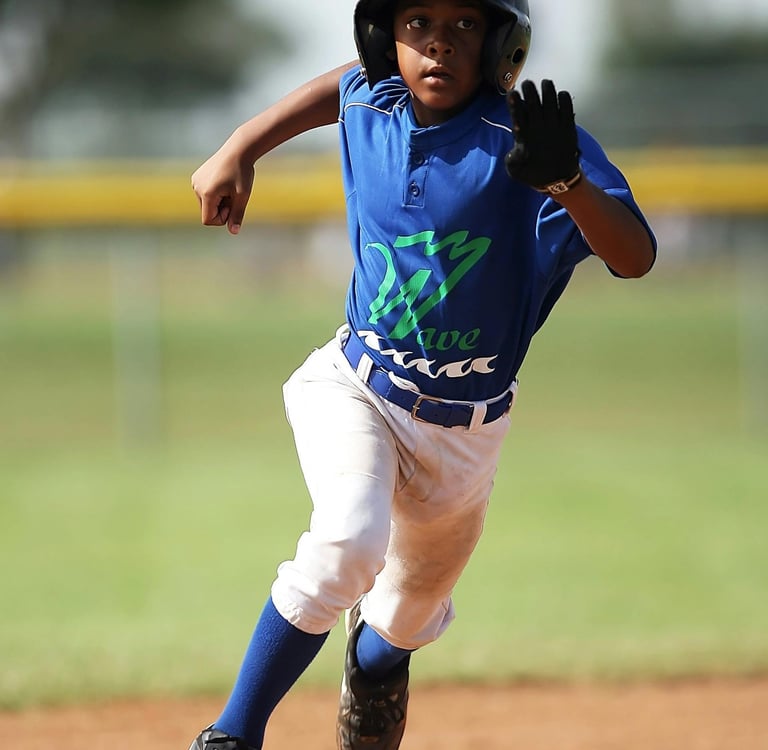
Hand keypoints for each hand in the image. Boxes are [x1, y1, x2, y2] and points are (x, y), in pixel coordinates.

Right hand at [191, 139, 254, 234]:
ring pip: (206, 204)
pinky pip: (205, 194)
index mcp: (206, 193)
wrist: (238, 150)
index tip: (232, 206)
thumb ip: (237, 215)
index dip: (222, 219)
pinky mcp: (197, 177)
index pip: (208, 220)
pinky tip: (224, 182)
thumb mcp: (242, 196)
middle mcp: (197, 187)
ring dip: (219, 202)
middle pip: (207, 213)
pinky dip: (215, 194)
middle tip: (233, 196)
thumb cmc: (242, 173)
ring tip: (229, 188)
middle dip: (221, 210)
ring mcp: (195, 181)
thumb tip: (234, 232)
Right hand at [504, 79, 580, 193]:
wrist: (559, 181)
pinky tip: (561, 94)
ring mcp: (556, 128)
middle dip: (530, 91)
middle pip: (534, 105)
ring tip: (545, 82)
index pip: (518, 116)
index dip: (515, 103)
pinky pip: (567, 109)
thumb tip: (514, 142)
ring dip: (548, 91)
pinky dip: (564, 100)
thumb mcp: (514, 169)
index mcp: (525, 139)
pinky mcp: (569, 128)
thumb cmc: (534, 174)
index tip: (512, 92)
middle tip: (527, 83)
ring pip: (552, 103)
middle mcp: (540, 131)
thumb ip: (511, 155)